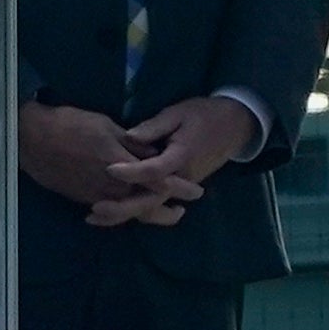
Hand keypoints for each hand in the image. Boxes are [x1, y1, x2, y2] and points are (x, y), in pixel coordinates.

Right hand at [21, 100, 189, 228]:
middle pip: (146, 207)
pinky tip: (131, 211)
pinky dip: (125, 214)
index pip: (158, 182)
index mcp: (121, 166)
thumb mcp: (107, 126)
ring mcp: (96, 196)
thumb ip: (133, 142)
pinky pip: (110, 211)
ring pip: (128, 213)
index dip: (179, 187)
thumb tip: (155, 152)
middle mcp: (111, 187)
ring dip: (148, 215)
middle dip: (166, 211)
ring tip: (163, 215)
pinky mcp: (82, 199)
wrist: (32, 139)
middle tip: (182, 211)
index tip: (195, 190)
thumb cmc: (71, 125)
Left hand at [106, 94, 257, 218]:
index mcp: (181, 157)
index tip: (108, 168)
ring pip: (151, 207)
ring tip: (93, 216)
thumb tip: (128, 136)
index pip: (155, 171)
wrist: (235, 126)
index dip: (131, 171)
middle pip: (150, 200)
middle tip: (93, 210)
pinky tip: (109, 211)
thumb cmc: (203, 115)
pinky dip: (133, 209)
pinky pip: (154, 203)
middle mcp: (181, 179)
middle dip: (122, 207)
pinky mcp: (177, 189)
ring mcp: (180, 187)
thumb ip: (154, 127)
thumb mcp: (178, 113)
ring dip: (124, 213)